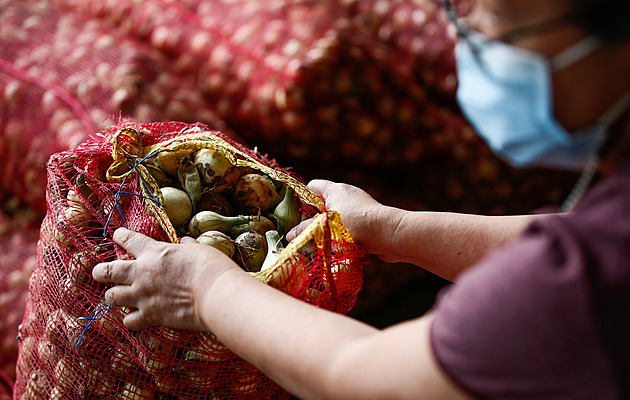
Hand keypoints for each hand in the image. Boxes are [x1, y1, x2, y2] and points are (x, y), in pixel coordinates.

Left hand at [92, 227, 240, 331]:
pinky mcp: (150, 317)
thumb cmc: (211, 268)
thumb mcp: (199, 249)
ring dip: (113, 296)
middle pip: (108, 271)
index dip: (120, 236)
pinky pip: (129, 321)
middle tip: (98, 272)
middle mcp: (142, 273)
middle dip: (100, 271)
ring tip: (115, 297)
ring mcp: (143, 296)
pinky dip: (130, 320)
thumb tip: (184, 242)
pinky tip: (134, 318)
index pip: (129, 240)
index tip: (116, 235)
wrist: (215, 294)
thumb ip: (187, 246)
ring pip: (112, 297)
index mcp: (154, 252)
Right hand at [287, 180, 391, 255]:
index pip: (312, 186)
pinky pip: (349, 227)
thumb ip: (306, 231)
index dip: (303, 200)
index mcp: (335, 189)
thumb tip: (290, 235)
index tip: (299, 218)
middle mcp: (347, 195)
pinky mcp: (367, 222)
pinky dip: (342, 237)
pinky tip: (340, 249)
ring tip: (323, 244)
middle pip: (323, 204)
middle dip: (314, 220)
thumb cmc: (356, 225)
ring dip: (328, 231)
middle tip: (308, 235)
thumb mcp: (326, 227)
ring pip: (336, 218)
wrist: (390, 234)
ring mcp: (359, 208)